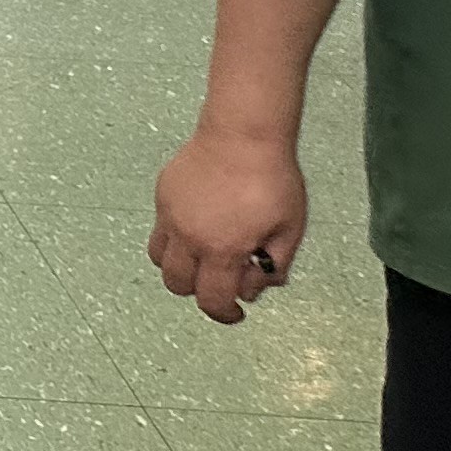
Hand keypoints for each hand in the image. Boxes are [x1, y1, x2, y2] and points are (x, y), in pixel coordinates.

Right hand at [150, 126, 305, 323]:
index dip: (225, 313)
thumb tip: (258, 284)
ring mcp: (172, 216)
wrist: (243, 136)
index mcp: (223, 249)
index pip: (212, 300)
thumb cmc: (271, 179)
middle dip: (200, 292)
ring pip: (160, 260)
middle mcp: (190, 237)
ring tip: (202, 257)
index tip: (235, 311)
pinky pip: (161, 230)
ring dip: (180, 267)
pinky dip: (175, 239)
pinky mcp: (163, 197)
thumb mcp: (290, 230)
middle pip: (178, 285)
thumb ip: (274, 265)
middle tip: (220, 285)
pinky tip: (199, 226)